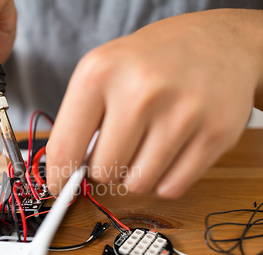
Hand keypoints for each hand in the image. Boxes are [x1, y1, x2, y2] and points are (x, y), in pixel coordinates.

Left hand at [47, 9, 262, 197]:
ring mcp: (182, 114)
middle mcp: (141, 91)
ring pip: (138, 185)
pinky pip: (171, 188)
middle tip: (118, 145)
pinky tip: (167, 152)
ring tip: (145, 143)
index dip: (58, 176)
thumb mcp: (103, 70)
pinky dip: (163, 180)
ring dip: (136, 174)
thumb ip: (79, 120)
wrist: (218, 42)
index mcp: (100, 72)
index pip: (65, 148)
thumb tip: (63, 173)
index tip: (59, 186)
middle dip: (105, 166)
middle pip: (103, 171)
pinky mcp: (216, 135)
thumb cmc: (152, 60)